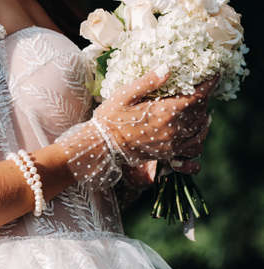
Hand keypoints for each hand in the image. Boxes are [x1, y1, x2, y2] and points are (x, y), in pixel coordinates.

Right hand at [93, 70, 218, 164]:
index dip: (209, 84)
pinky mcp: (166, 155)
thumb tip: (168, 66)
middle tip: (201, 89)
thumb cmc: (110, 118)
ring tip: (201, 111)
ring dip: (203, 120)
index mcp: (165, 112)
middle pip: (200, 113)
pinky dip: (198, 143)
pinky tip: (194, 136)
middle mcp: (173, 130)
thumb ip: (148, 81)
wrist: (101, 145)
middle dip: (204, 99)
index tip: (214, 75)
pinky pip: (191, 152)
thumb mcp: (125, 94)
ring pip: (199, 132)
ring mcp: (171, 145)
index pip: (197, 96)